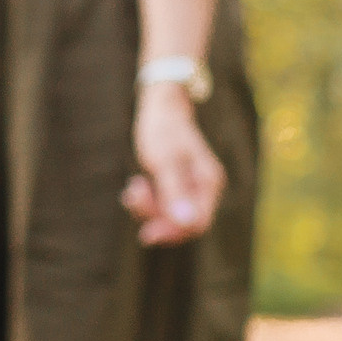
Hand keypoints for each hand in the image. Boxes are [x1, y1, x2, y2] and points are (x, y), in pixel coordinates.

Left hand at [122, 85, 223, 245]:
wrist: (161, 107)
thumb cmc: (163, 129)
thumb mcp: (164, 160)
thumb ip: (174, 191)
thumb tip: (187, 224)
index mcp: (209, 183)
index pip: (198, 224)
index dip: (173, 232)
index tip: (146, 233)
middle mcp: (204, 189)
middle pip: (182, 223)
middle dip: (155, 216)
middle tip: (132, 198)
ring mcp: (190, 188)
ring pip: (169, 215)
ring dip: (147, 207)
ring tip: (133, 186)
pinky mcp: (177, 186)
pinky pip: (163, 205)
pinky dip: (147, 200)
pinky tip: (135, 185)